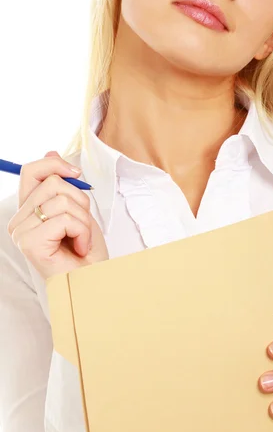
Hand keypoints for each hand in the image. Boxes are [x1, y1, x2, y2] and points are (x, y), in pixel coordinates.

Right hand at [7, 151, 108, 279]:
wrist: (94, 280)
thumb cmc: (86, 250)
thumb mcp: (78, 208)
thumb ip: (62, 183)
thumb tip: (51, 151)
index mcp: (28, 209)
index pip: (31, 170)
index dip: (55, 164)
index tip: (76, 173)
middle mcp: (19, 220)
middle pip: (52, 182)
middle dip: (79, 200)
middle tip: (81, 225)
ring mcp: (21, 232)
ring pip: (61, 200)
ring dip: (83, 219)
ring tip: (81, 238)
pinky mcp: (30, 243)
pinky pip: (64, 218)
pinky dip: (82, 231)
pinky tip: (80, 247)